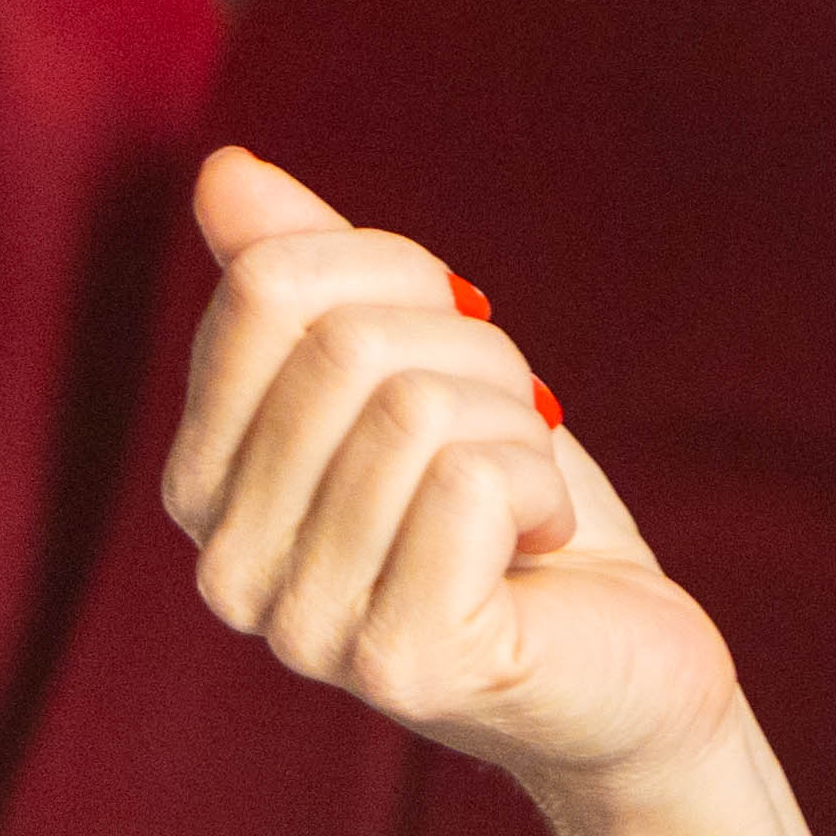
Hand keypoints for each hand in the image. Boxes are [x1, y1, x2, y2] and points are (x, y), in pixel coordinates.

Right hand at [161, 147, 743, 806]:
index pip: (272, 286)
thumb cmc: (520, 514)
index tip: (457, 349)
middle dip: (474, 364)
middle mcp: (224, 567)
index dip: (402, 281)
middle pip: (348, 345)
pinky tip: (534, 554)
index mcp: (205, 484)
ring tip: (520, 509)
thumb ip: (316, 277)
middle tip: (507, 443)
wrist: (630, 659)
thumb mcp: (423, 370)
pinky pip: (472, 483)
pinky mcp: (396, 661)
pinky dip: (540, 492)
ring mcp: (300, 626)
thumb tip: (227, 174)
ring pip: (417, 411)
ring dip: (515, 435)